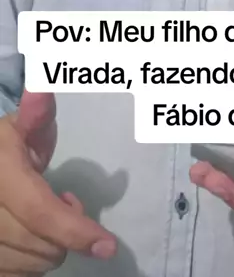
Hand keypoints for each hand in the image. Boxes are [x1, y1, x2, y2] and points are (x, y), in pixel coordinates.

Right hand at [0, 91, 116, 273]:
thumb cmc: (5, 148)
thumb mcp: (21, 128)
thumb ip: (36, 114)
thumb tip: (41, 90)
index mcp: (0, 175)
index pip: (40, 212)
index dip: (76, 230)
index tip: (108, 245)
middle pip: (43, 244)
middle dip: (66, 228)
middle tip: (63, 199)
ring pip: (35, 263)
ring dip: (50, 246)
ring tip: (42, 215)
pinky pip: (18, 276)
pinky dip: (33, 262)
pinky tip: (30, 238)